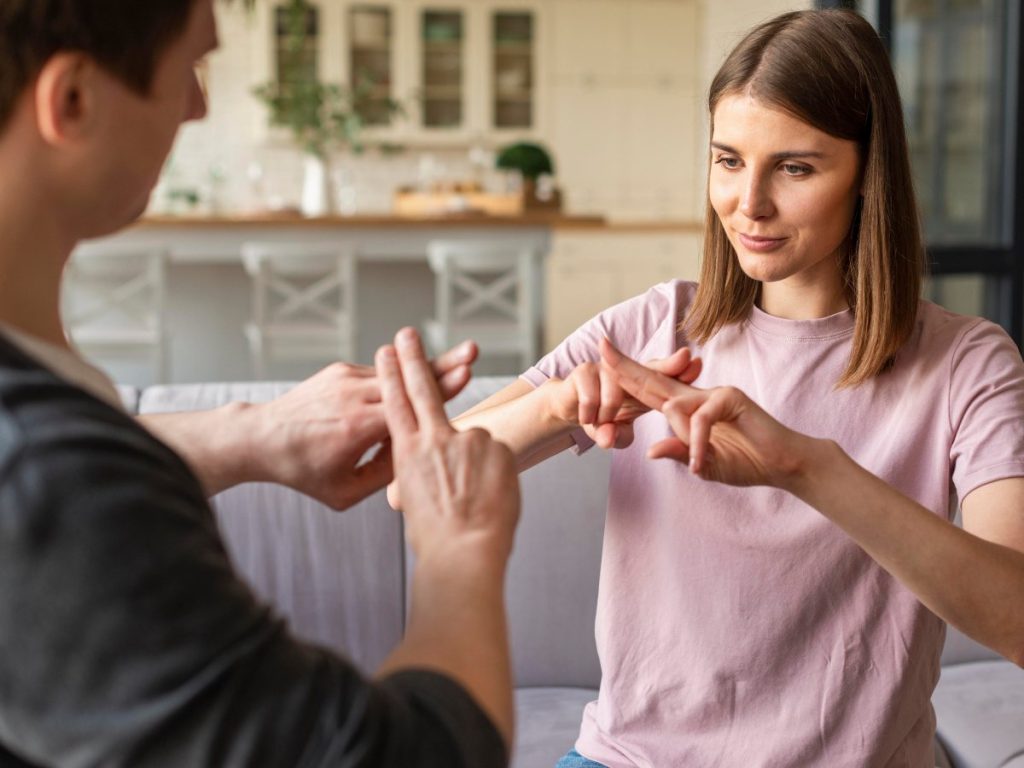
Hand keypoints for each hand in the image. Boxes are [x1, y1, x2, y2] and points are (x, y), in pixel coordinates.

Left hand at [247, 340, 478, 509]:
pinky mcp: (341, 370)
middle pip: (410, 379)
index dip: (441, 389)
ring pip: (397, 372)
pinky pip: (379, 374)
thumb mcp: (344, 492)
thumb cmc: (304, 472)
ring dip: (428, 367)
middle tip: (473, 350)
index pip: (409, 405)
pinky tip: (421, 379)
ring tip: (462, 357)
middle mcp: (353, 396)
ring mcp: (346, 378)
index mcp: (357, 428)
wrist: (261, 438)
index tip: (467, 374)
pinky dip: (400, 379)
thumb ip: (385, 476)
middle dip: (444, 365)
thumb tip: (418, 453)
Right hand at [377, 328, 519, 568]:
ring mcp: (468, 440)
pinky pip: (498, 455)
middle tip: (406, 333)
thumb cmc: (437, 537)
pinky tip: (492, 498)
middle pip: (422, 389)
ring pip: (473, 443)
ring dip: (476, 467)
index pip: (396, 403)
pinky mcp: (497, 447)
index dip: (391, 375)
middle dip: (413, 359)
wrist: (464, 552)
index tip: (386, 351)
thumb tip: (436, 462)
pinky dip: (497, 473)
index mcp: (408, 453)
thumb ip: (423, 470)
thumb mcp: (415, 500)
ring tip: (475, 500)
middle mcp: (435, 439)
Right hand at [546, 343, 702, 448]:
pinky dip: (589, 412)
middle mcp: (626, 373)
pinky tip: (587, 420)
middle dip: (670, 365)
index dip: (680, 371)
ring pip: (615, 390)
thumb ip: (616, 437)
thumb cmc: (601, 419)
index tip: (697, 363)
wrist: (567, 408)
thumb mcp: (613, 433)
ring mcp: (605, 369)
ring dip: (608, 412)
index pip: (664, 379)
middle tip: (687, 357)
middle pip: (651, 369)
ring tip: (601, 424)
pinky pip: (590, 396)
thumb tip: (608, 439)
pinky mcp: (583, 372)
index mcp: (641, 387)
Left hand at [601, 338, 812, 489]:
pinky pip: (700, 420)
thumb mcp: (703, 464)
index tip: (603, 359)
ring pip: (675, 408)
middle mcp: (697, 395)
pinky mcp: (731, 398)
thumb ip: (678, 454)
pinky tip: (702, 463)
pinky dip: (698, 445)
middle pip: (654, 379)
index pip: (650, 390)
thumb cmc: (746, 462)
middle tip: (600, 348)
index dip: (627, 375)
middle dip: (625, 366)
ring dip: (684, 441)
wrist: (782, 464)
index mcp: (688, 408)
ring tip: (700, 462)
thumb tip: (650, 451)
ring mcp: (715, 392)